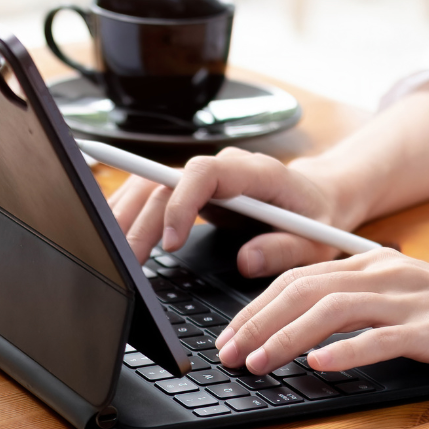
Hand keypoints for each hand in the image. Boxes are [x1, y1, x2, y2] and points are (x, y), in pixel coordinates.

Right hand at [108, 147, 344, 273]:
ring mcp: (203, 176)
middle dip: (141, 221)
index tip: (170, 242)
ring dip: (126, 216)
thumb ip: (285, 249)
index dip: (181, 203)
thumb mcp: (316, 243)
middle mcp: (222, 167)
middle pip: (165, 183)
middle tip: (127, 262)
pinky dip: (129, 212)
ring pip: (149, 184)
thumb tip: (247, 261)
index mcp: (254, 172)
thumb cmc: (317, 218)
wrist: (318, 197)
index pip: (204, 172)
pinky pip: (150, 192)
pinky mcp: (190, 188)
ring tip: (111, 252)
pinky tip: (113, 234)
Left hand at [214, 248, 428, 374]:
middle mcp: (383, 273)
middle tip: (231, 353)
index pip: (296, 279)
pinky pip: (381, 337)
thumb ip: (348, 307)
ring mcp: (408, 299)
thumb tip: (289, 330)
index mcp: (369, 264)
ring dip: (287, 337)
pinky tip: (319, 365)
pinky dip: (346, 351)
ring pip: (332, 310)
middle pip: (303, 290)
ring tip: (260, 362)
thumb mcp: (393, 300)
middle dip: (258, 322)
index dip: (255, 307)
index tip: (229, 336)